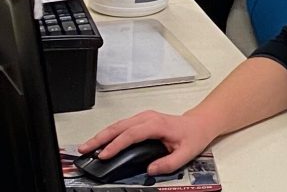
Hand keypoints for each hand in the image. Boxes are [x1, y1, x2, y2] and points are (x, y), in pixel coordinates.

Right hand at [78, 110, 215, 174]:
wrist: (199, 124)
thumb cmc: (193, 135)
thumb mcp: (186, 153)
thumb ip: (168, 163)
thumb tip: (150, 170)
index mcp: (158, 124)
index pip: (132, 133)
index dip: (116, 144)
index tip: (104, 154)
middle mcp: (149, 118)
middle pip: (120, 126)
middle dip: (100, 138)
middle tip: (84, 149)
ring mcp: (144, 117)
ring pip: (118, 124)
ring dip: (102, 135)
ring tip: (87, 147)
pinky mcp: (142, 120)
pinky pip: (122, 126)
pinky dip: (109, 133)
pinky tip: (100, 142)